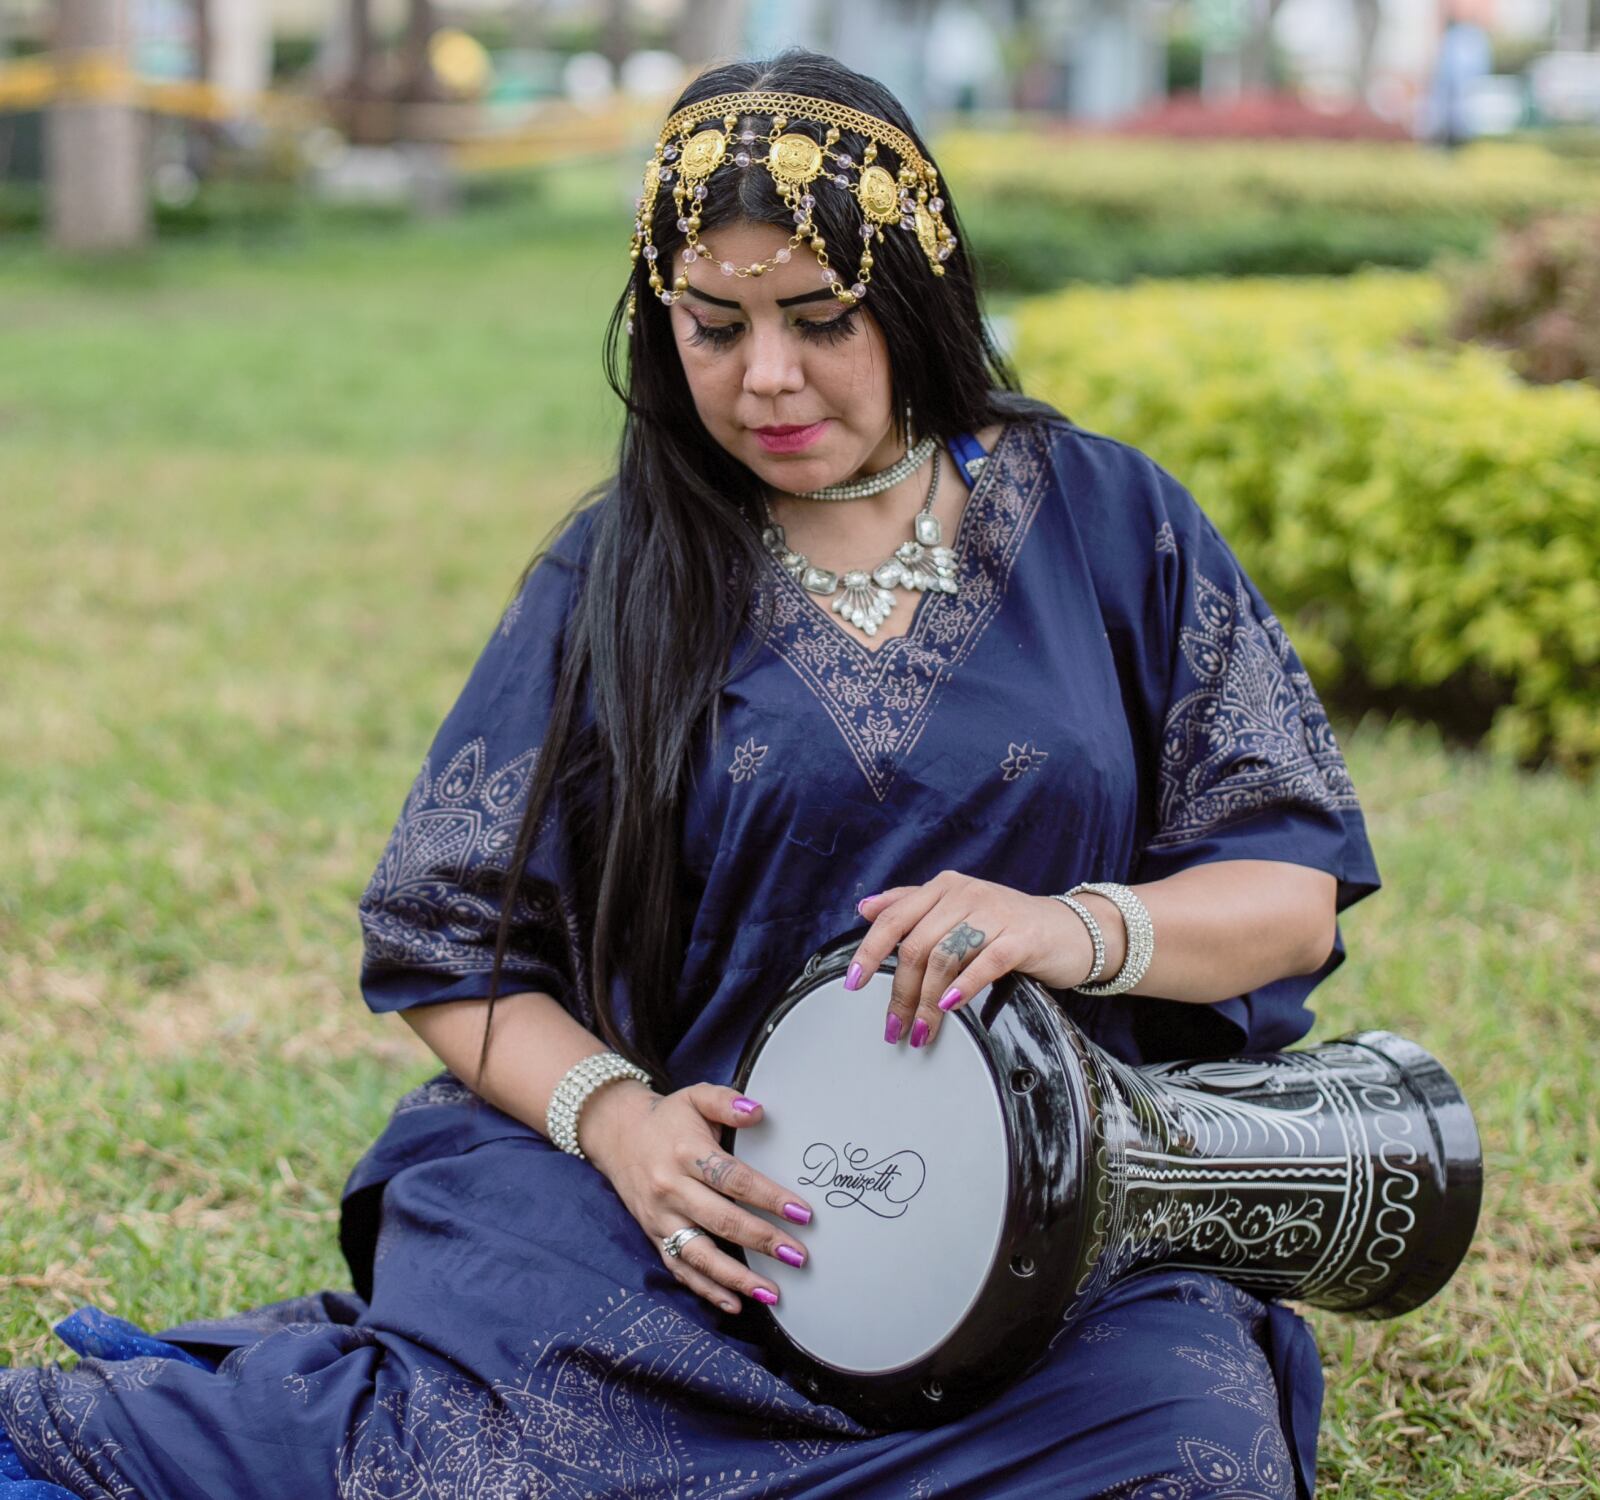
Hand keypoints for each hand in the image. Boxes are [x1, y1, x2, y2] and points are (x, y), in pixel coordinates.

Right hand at [581, 1081, 813, 1316]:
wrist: (618, 1135)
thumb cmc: (667, 1118)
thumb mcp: (696, 1097)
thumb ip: (727, 1102)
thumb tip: (757, 1112)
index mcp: (686, 1153)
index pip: (733, 1179)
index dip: (768, 1197)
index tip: (801, 1213)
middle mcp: (671, 1189)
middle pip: (721, 1220)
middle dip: (762, 1241)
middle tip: (798, 1256)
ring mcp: (661, 1217)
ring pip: (700, 1254)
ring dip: (737, 1278)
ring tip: (772, 1293)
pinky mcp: (654, 1236)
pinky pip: (680, 1268)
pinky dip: (706, 1290)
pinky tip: (734, 1303)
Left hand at [847, 871, 1099, 1049]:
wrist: (1071, 930)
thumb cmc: (1010, 925)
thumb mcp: (959, 908)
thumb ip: (912, 904)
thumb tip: (865, 908)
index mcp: (945, 886)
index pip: (894, 917)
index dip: (868, 951)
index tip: (853, 982)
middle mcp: (966, 893)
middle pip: (917, 945)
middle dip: (901, 992)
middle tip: (895, 1026)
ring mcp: (995, 912)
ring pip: (944, 957)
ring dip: (927, 1001)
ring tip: (922, 1030)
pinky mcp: (1021, 936)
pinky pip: (985, 962)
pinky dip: (963, 987)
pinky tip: (951, 1007)